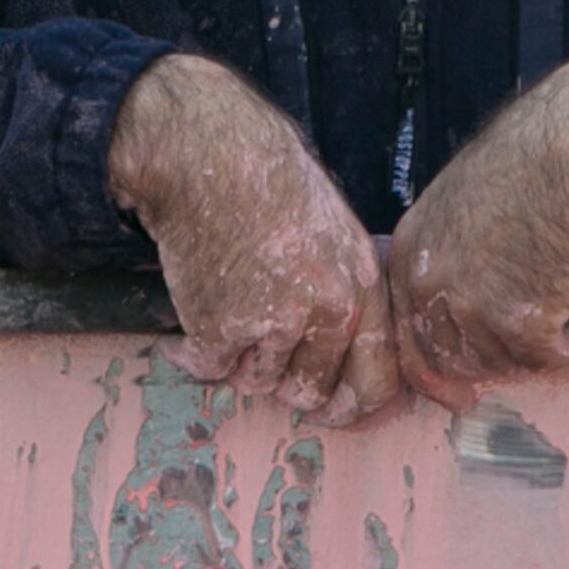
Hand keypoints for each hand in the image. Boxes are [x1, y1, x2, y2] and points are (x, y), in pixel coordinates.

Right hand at [106, 53, 395, 426]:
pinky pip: (210, 368)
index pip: (378, 378)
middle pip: (312, 390)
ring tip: (226, 309)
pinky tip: (190, 321)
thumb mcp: (335, 229)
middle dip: (285, 383)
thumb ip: (343, 288)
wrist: (209, 156)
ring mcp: (276, 323)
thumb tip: (340, 354)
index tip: (330, 411)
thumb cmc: (270, 181)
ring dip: (239, 358)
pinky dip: (193, 353)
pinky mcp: (223, 329)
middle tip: (260, 359)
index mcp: (362, 285)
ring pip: (258, 381)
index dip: (353, 405)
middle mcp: (328, 310)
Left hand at [383, 58, 568, 410]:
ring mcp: (471, 306)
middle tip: (527, 358)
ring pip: (501, 361)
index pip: (407, 337)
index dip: (433, 374)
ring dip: (537, 348)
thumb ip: (444, 257)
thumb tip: (458, 308)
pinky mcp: (520, 320)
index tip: (456, 395)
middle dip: (491, 365)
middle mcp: (430, 284)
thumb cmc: (524, 164)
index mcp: (408, 254)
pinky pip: (547, 359)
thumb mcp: (455, 204)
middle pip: (451, 359)